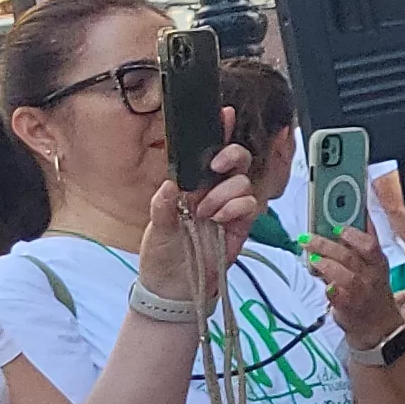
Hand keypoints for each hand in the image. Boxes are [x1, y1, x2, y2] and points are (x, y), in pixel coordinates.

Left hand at [136, 144, 255, 307]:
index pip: (206, 154)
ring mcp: (229, 209)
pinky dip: (237, 207)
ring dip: (226, 192)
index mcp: (191, 187)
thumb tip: (171, 185)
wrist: (173, 289)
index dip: (218, 133)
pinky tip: (221, 218)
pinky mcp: (241, 226)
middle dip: (230, 156)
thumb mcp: (154, 228)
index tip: (223, 114)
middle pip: (236, 162)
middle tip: (215, 167)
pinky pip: (250, 205)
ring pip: (243, 183)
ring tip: (206, 211)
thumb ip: (162, 205)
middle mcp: (213, 193)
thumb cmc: (162, 256)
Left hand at [306, 223, 403, 347]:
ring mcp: (360, 293)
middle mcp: (371, 277)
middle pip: (349, 256)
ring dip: (326, 265)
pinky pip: (337, 297)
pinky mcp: (348, 308)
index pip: (369, 244)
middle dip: (325, 245)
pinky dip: (330, 290)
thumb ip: (358, 251)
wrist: (379, 328)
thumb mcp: (373, 270)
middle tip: (306, 239)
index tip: (336, 227)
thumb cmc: (372, 295)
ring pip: (344, 275)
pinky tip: (325, 286)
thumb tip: (337, 230)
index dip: (352, 234)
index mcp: (378, 264)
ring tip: (311, 260)